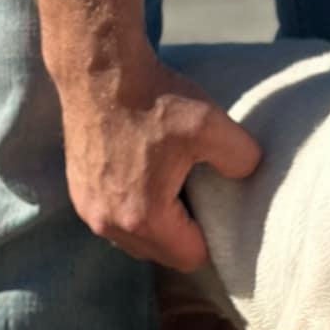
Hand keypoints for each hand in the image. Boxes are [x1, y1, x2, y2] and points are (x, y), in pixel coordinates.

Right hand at [58, 55, 261, 270]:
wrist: (99, 71)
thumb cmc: (153, 99)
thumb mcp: (211, 125)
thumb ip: (242, 158)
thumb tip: (250, 173)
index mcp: (143, 218)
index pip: (190, 258)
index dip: (211, 236)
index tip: (217, 206)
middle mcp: (109, 224)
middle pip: (162, 254)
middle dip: (183, 233)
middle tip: (198, 193)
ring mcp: (88, 210)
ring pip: (135, 240)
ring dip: (157, 224)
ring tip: (172, 183)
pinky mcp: (78, 192)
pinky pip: (114, 220)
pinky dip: (133, 208)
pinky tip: (146, 173)